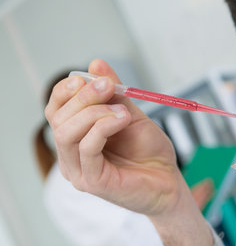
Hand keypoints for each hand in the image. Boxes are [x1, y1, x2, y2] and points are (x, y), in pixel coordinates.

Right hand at [45, 59, 212, 245]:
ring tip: (122, 110)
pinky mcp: (93, 182)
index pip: (55, 110)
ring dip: (93, 112)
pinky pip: (87, 148)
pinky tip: (122, 120)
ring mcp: (79, 171)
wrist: (170, 182)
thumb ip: (113, 93)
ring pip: (66, 132)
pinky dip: (103, 127)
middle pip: (58, 118)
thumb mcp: (130, 114)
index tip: (91, 77)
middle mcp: (71, 156)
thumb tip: (96, 64)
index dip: (66, 89)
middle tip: (109, 87)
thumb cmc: (150, 153)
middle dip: (83, 96)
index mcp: (76, 139)